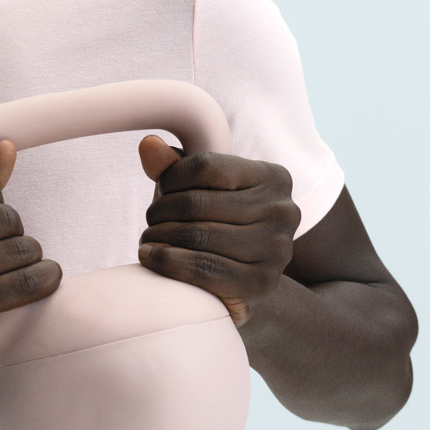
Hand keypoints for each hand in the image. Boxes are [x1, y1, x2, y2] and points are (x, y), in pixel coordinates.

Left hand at [135, 135, 300, 328]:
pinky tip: (149, 257)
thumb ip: (176, 168)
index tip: (160, 193)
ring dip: (158, 237)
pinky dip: (167, 262)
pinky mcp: (261, 284)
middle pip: (197, 203)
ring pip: (197, 235)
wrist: (246, 283)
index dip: (171, 179)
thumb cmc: (220, 226)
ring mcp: (276, 250)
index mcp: (274, 177)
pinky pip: (203, 268)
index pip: (206, 165)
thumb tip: (148, 144)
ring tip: (147, 240)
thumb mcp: (205, 191)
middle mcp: (283, 211)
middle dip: (160, 212)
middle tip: (150, 222)